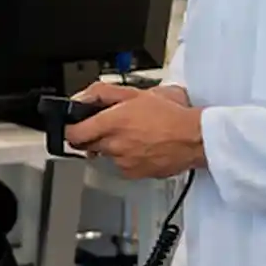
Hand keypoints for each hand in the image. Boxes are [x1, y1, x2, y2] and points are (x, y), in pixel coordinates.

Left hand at [65, 83, 204, 179]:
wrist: (195, 138)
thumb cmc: (172, 115)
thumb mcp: (137, 92)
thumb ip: (104, 93)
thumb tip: (84, 97)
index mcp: (112, 123)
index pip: (73, 133)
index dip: (70, 129)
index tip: (72, 127)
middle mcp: (114, 144)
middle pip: (87, 145)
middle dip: (92, 136)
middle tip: (105, 128)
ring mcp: (123, 161)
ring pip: (106, 155)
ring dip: (112, 147)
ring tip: (133, 135)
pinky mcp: (134, 173)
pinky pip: (121, 166)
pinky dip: (126, 158)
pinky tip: (141, 147)